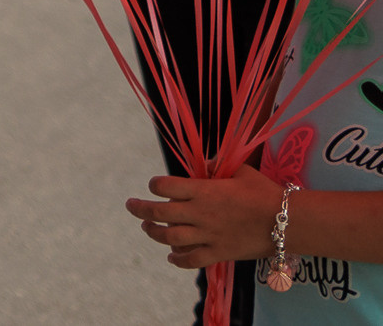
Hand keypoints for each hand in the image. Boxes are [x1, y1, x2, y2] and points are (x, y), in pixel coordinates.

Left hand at [126, 167, 281, 268]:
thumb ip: (218, 166)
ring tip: (147, 228)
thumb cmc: (265, 192)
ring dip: (153, 233)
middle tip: (131, 205)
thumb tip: (205, 161)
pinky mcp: (219, 253)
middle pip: (158, 212)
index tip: (155, 185)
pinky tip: (171, 256)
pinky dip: (177, 260)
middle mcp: (200, 213)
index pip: (164, 186)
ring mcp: (208, 235)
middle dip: (139, 208)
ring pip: (169, 237)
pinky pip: (191, 260)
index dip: (155, 184)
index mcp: (203, 190)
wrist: (289, 222)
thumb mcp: (240, 171)